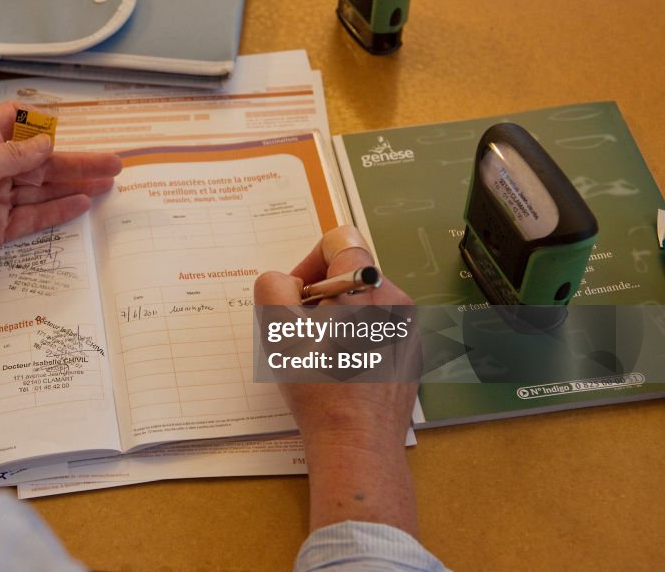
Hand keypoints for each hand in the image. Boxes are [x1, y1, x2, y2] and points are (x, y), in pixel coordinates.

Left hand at [0, 101, 121, 293]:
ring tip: (107, 182)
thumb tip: (46, 145)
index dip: (42, 125)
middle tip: (113, 162)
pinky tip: (81, 203)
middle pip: (39, 161)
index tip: (72, 128)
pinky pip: (31, 218)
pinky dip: (56, 211)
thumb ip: (11, 157)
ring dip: (73, 185)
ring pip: (40, 190)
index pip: (14, 124)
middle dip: (75, 161)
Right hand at [254, 225, 420, 533]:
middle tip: (302, 334)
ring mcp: (408, 329)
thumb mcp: (277, 329)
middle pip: (348, 276)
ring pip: (361, 305)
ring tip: (320, 357)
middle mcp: (396, 300)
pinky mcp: (411, 355)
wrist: (357, 443)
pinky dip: (355, 342)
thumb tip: (286, 281)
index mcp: (367, 286)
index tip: (297, 300)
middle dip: (319, 297)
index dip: (308, 265)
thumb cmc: (318, 386)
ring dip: (335, 321)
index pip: (337, 242)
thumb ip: (273, 286)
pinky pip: (377, 331)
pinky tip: (341, 373)